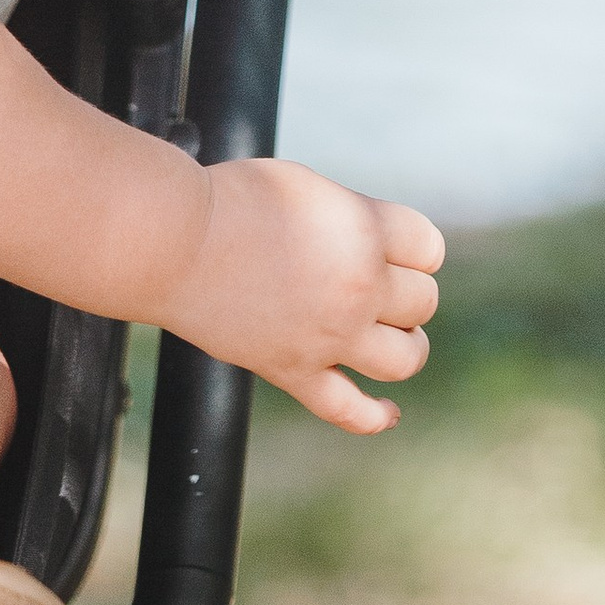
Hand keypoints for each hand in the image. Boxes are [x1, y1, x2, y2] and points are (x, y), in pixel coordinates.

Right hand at [167, 157, 444, 435]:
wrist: (174, 241)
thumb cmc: (232, 200)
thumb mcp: (307, 188)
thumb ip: (351, 218)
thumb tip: (375, 245)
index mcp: (366, 231)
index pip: (430, 249)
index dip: (413, 248)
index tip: (387, 245)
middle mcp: (359, 287)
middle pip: (424, 303)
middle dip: (405, 293)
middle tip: (372, 284)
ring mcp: (329, 336)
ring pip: (406, 359)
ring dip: (406, 347)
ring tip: (385, 335)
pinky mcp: (294, 371)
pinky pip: (350, 409)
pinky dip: (375, 416)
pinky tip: (388, 411)